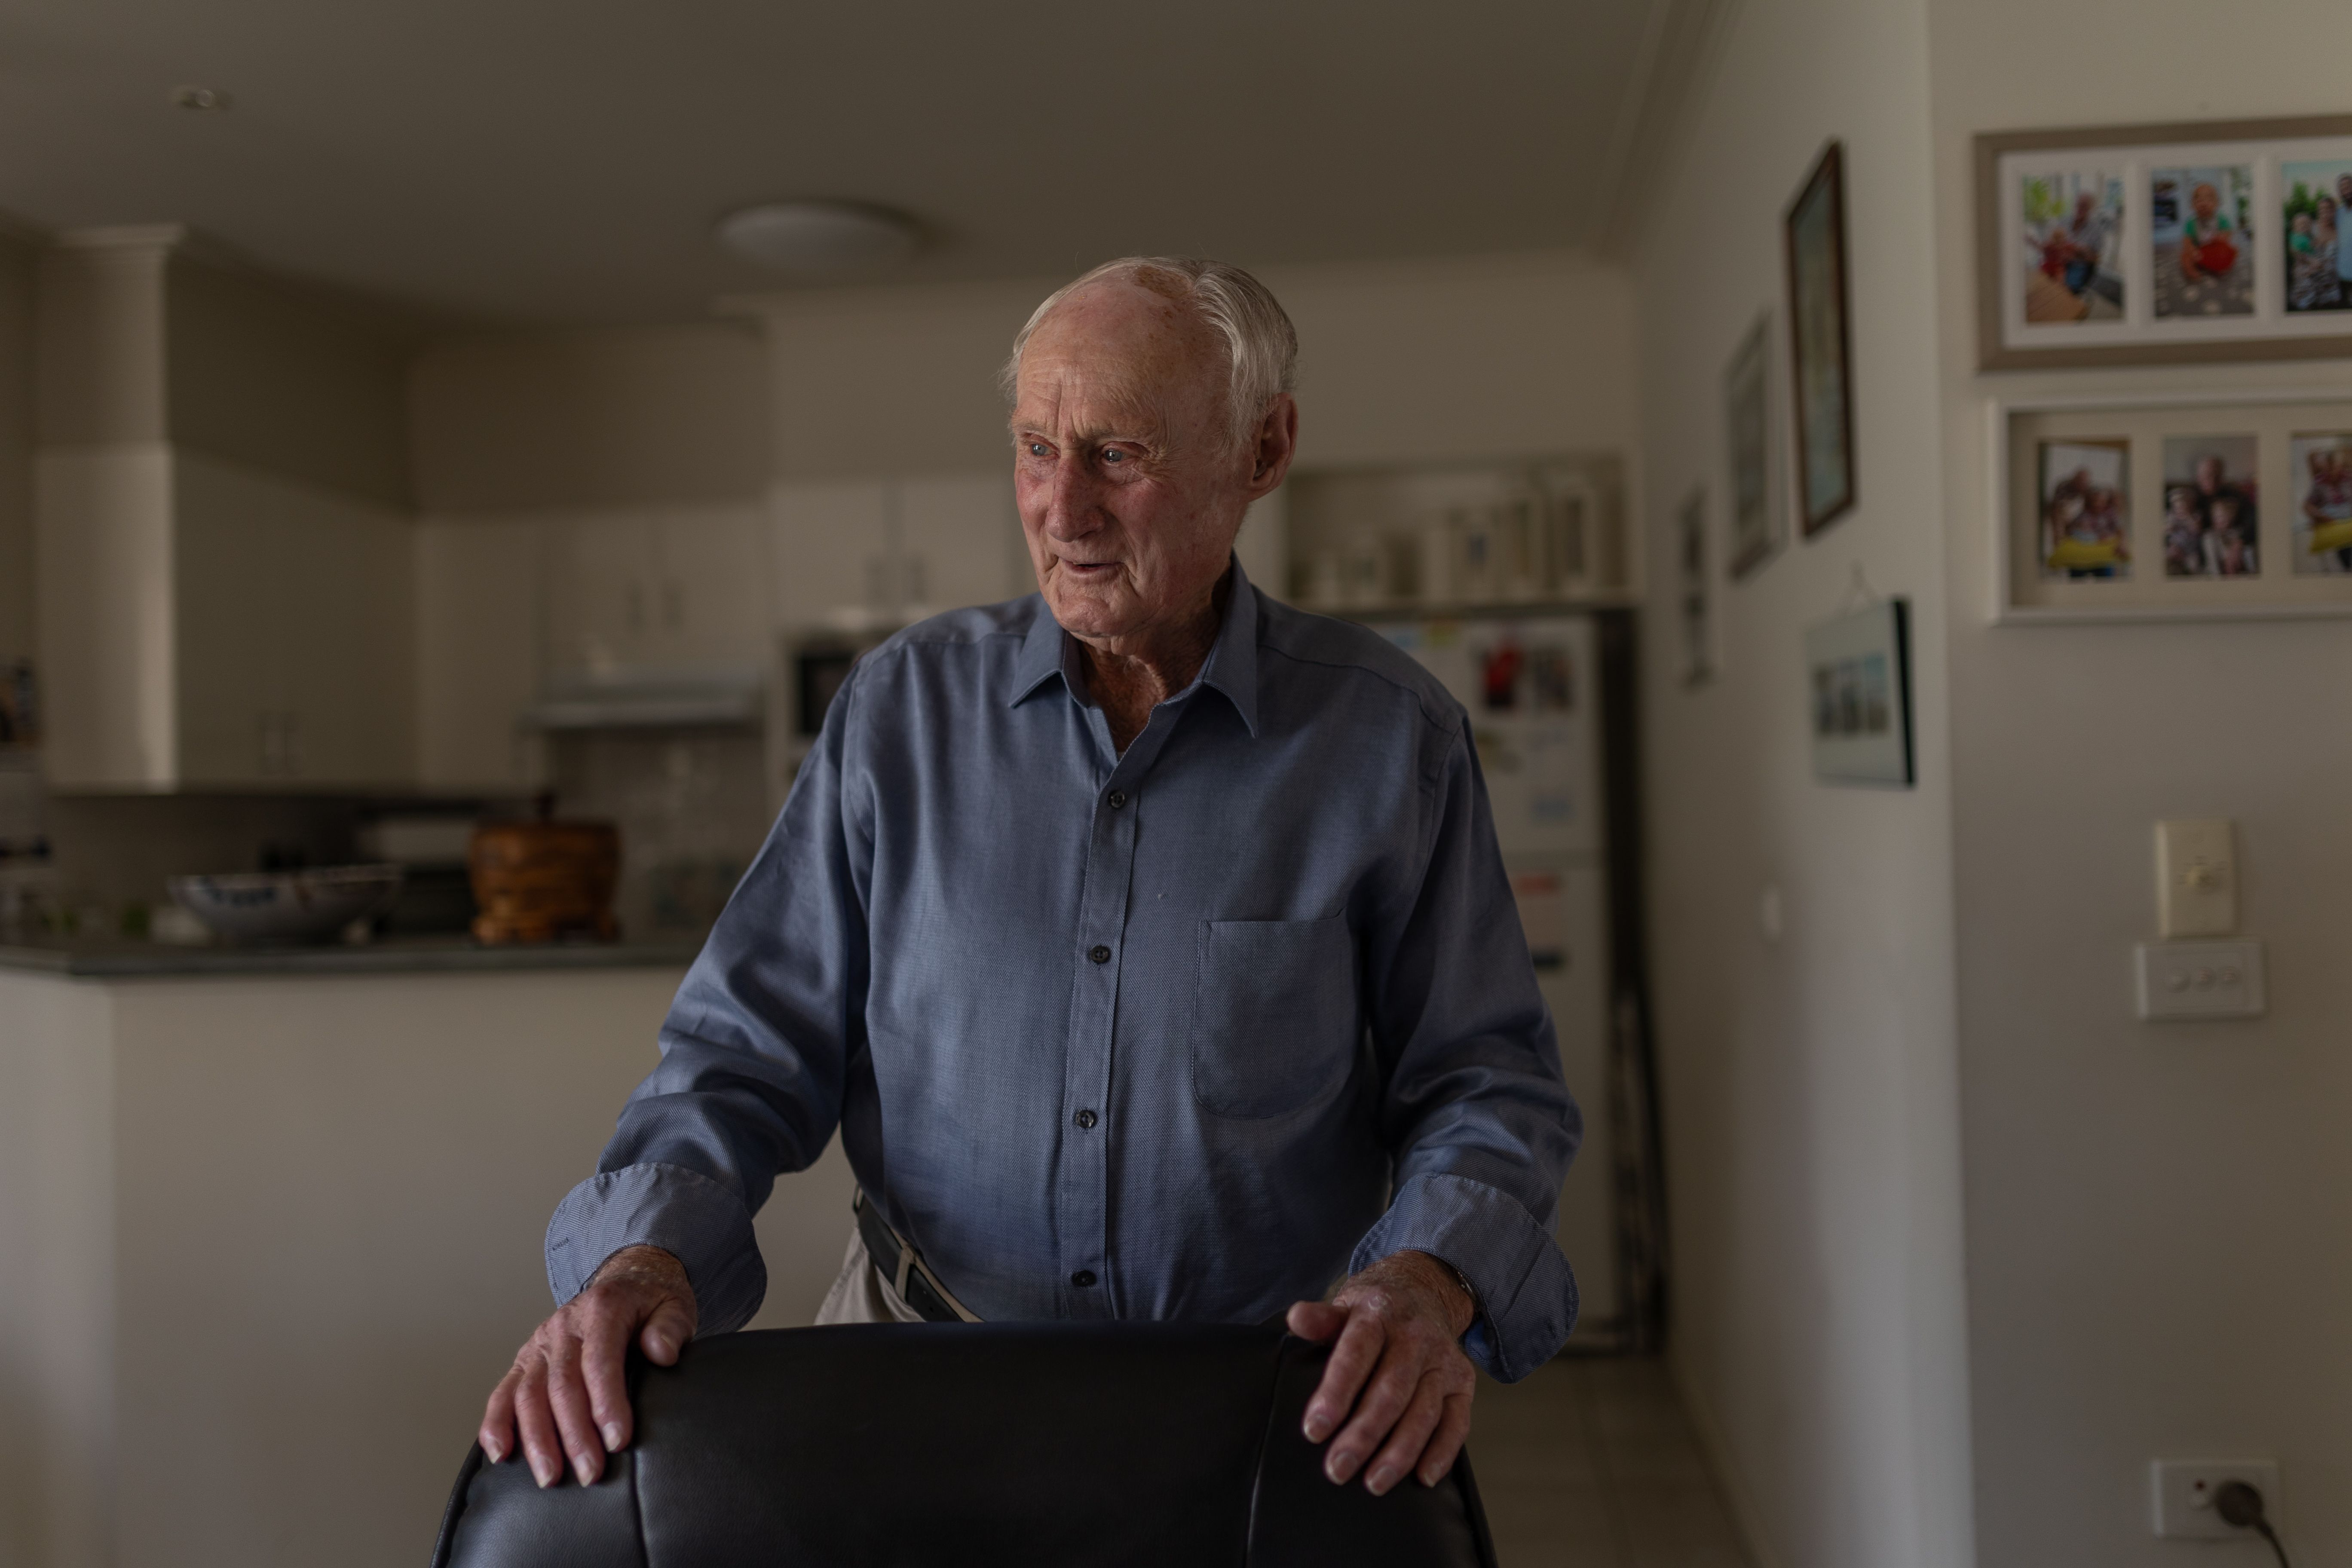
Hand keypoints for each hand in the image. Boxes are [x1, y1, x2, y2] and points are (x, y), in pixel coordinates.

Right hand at [479, 1245, 696, 1488]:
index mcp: (602, 1309)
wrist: (625, 1283)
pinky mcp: (525, 1360)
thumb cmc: (650, 1304)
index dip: (607, 1403)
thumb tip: (662, 1352)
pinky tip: (500, 1454)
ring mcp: (540, 1344)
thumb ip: (670, 1328)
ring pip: (528, 1394)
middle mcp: (564, 1326)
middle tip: (590, 1473)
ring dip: (537, 1439)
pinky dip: (497, 1424)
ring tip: (550, 1477)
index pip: (599, 1361)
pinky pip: (504, 1392)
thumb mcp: (673, 1306)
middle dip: (574, 1434)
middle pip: (562, 1385)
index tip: (618, 1440)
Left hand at [1284, 1250, 1476, 1495]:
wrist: (1423, 1293)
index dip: (1335, 1394)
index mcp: (1378, 1315)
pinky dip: (1442, 1451)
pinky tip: (1423, 1477)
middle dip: (1364, 1434)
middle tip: (1337, 1468)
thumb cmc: (1373, 1314)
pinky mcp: (1462, 1382)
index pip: (1355, 1356)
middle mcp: (1415, 1337)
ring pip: (1423, 1411)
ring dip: (1400, 1452)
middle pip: (1390, 1391)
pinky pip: (1457, 1422)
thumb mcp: (1344, 1307)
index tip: (1314, 1430)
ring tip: (1374, 1483)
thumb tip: (1296, 1319)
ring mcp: (1442, 1360)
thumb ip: (1321, 1320)